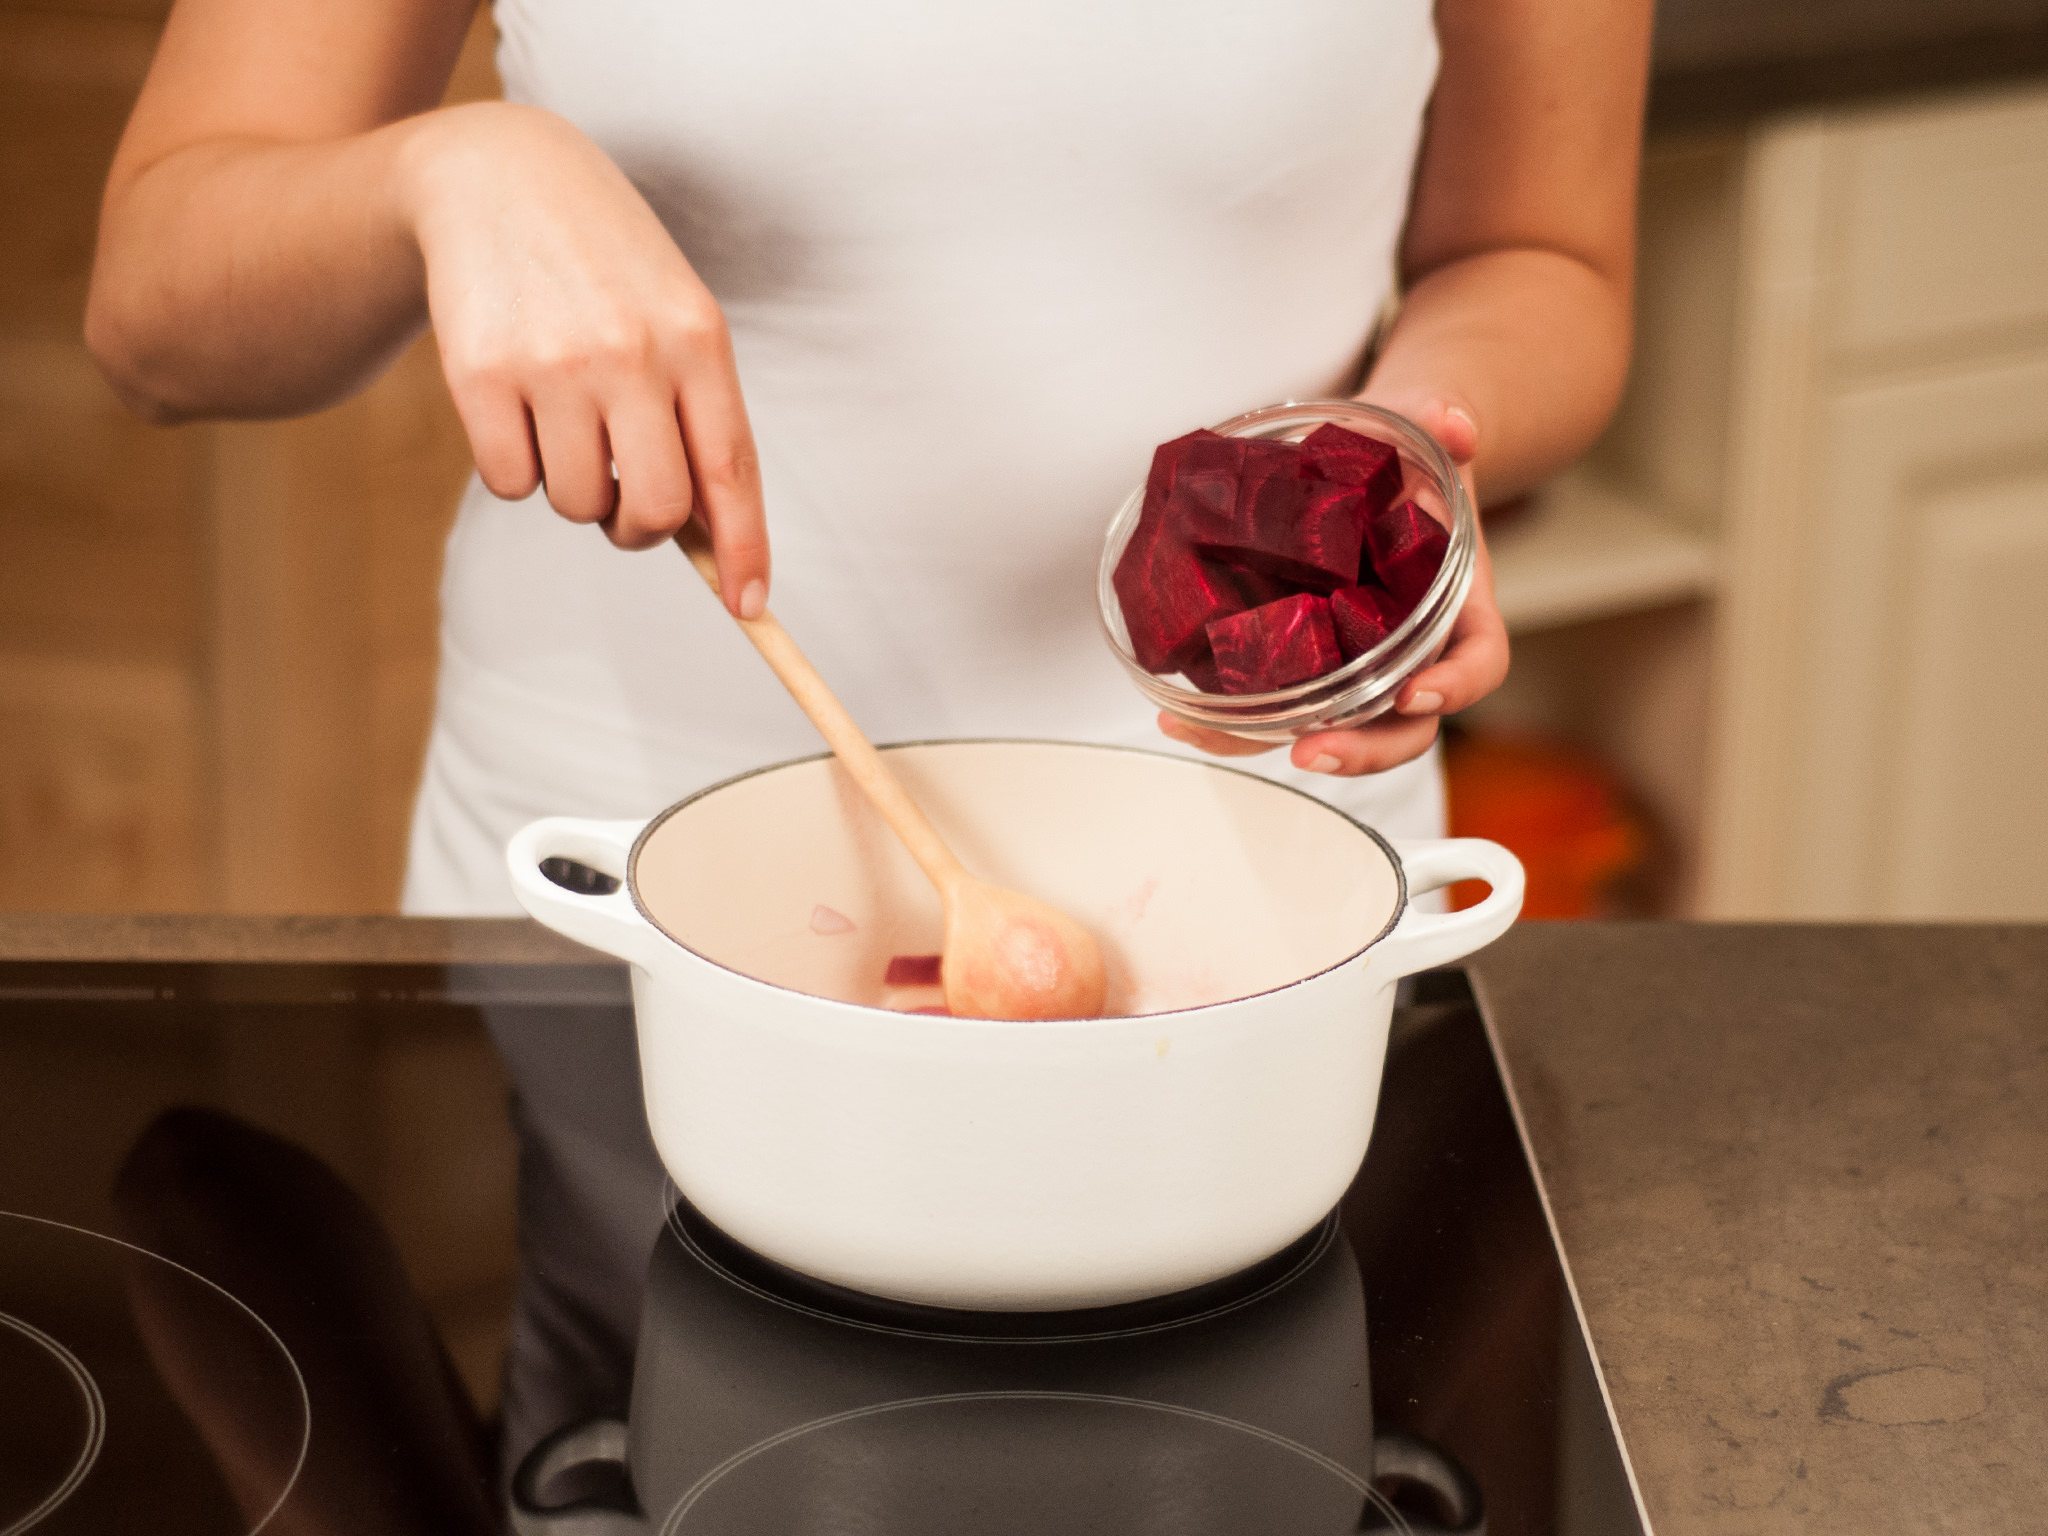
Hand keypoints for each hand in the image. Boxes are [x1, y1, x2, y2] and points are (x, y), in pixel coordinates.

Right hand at [401, 103, 768, 613]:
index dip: (744, 550)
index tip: (750, 607)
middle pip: (653, 510)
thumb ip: (699, 415)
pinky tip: (516, 406)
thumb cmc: (608, 267)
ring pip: (575, 504)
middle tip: (622, 503)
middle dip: (640, 529)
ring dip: (573, 490)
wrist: (498, 176)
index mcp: (698, 340)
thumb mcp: (677, 317)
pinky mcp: (478, 372)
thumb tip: (709, 539)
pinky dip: (515, 468)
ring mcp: (553, 363)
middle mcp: (631, 352)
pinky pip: (509, 483)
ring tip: (565, 421)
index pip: (731, 471)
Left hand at [1157, 394, 1509, 774]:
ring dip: (1275, 744)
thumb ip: (1445, 419)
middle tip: (1313, 752)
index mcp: (1456, 603)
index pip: (1479, 660)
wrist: (1377, 463)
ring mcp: (1354, 663)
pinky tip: (1179, 714)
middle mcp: (1409, 649)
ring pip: (1333, 727)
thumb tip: (1449, 420)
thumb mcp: (1428, 427)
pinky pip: (1277, 702)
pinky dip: (1232, 718)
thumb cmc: (1409, 455)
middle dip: (1362, 749)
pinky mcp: (1301, 660)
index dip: (1456, 685)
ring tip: (1209, 737)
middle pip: (1406, 726)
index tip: (1417, 693)